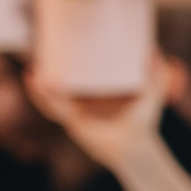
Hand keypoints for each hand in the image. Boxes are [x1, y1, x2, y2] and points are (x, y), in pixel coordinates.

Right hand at [28, 61, 168, 170]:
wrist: (136, 146)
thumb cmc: (144, 121)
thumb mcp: (152, 92)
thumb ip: (157, 72)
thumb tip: (154, 48)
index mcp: (99, 95)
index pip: (80, 76)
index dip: (68, 63)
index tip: (62, 44)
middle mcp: (85, 103)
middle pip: (61, 84)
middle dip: (49, 70)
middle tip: (42, 52)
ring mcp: (76, 113)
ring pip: (51, 96)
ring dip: (40, 83)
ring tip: (34, 67)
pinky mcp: (72, 121)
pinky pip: (52, 108)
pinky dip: (41, 95)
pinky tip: (34, 80)